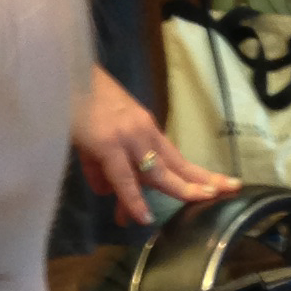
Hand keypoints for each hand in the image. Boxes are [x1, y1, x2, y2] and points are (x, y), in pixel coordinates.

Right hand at [71, 67, 237, 227]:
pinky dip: (134, 199)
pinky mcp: (108, 144)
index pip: (176, 157)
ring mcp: (127, 137)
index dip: (198, 174)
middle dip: (202, 179)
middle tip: (229, 192)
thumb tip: (109, 193)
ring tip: (203, 200)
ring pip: (158, 170)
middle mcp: (142, 132)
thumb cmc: (76, 102)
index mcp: (143, 129)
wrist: (62, 74)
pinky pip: (124, 177)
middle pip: (177, 162)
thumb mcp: (95, 138)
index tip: (222, 186)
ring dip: (180, 187)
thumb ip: (102, 167)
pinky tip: (144, 216)